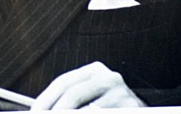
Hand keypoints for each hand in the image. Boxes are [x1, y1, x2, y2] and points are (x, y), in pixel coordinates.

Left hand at [32, 61, 146, 109]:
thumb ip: (70, 102)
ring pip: (87, 110)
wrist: (147, 113)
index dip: (45, 99)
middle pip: (73, 93)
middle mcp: (109, 77)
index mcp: (94, 71)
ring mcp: (122, 93)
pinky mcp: (131, 107)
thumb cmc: (111, 109)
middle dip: (55, 111)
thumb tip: (42, 111)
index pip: (63, 82)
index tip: (34, 112)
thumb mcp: (91, 99)